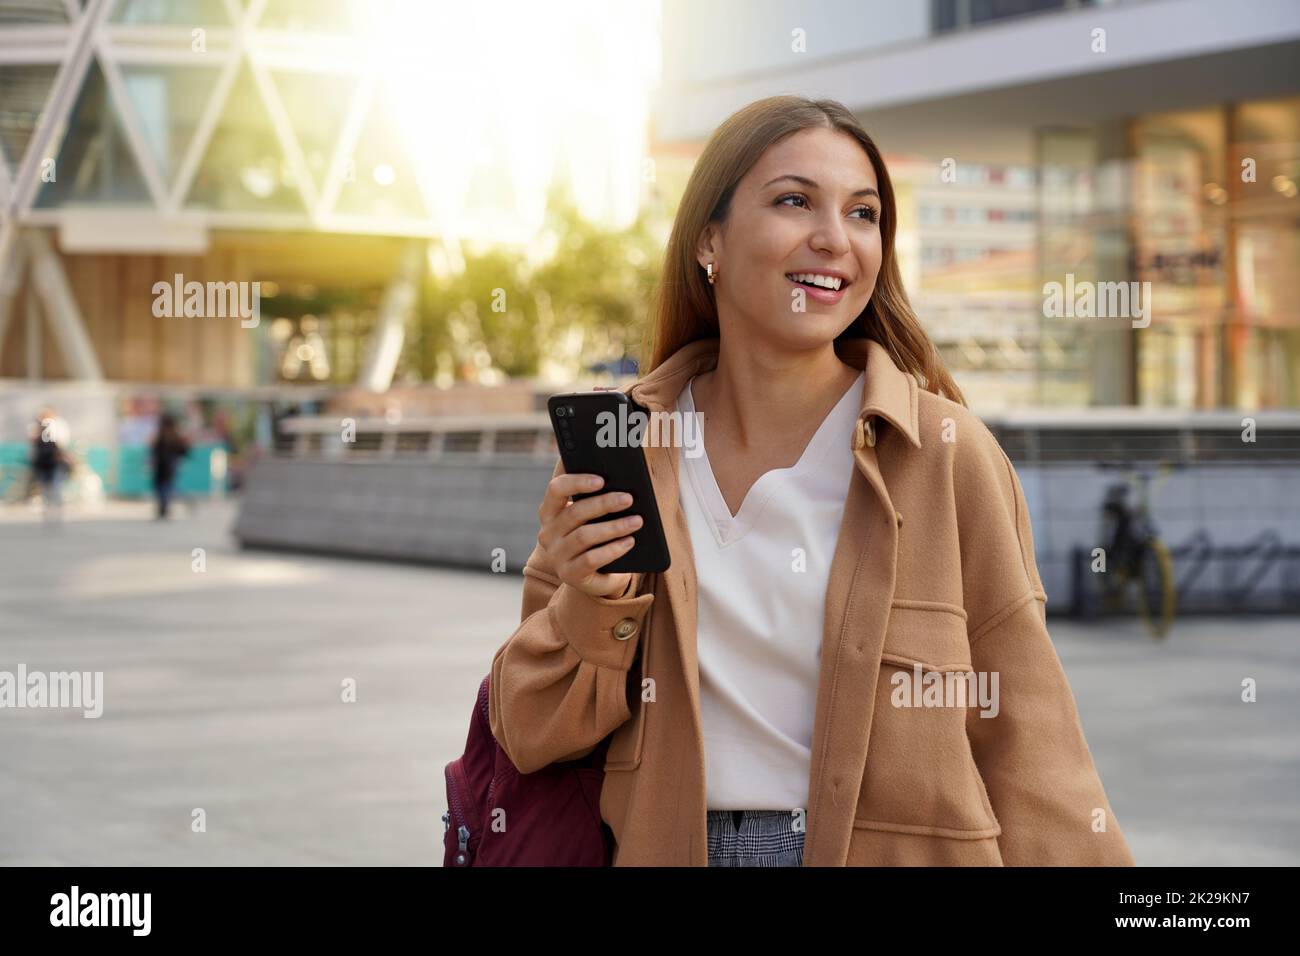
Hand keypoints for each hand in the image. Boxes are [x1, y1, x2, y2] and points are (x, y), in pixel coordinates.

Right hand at [536, 473, 642, 598]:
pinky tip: (629, 542)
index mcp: (550, 512)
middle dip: (604, 504)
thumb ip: (595, 500)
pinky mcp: (569, 574)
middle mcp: (548, 533)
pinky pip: (591, 559)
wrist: (597, 576)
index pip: (556, 489)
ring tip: (637, 521)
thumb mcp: (592, 519)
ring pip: (584, 536)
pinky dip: (612, 549)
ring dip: (614, 526)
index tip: (601, 480)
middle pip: (575, 512)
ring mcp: (556, 555)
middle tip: (628, 499)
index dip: (577, 482)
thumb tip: (619, 485)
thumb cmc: (596, 538)